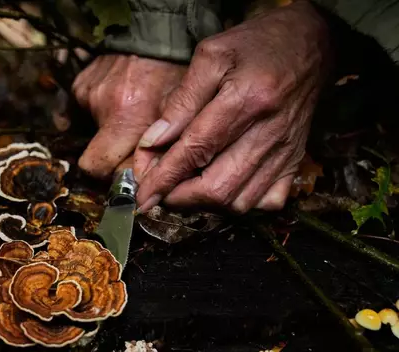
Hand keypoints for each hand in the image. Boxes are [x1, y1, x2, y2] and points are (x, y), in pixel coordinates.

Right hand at [73, 54, 185, 178]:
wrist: (159, 33)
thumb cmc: (174, 74)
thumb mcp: (179, 113)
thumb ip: (162, 150)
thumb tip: (146, 182)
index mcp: (129, 117)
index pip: (103, 170)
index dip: (118, 176)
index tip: (132, 173)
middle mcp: (104, 107)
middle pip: (92, 162)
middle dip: (110, 163)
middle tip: (132, 152)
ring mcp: (89, 94)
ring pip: (93, 136)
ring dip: (110, 133)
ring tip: (133, 114)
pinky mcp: (81, 85)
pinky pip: (87, 112)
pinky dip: (102, 112)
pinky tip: (121, 99)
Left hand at [135, 0, 331, 213]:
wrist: (312, 44)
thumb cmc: (257, 45)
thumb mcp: (211, 56)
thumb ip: (181, 101)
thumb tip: (153, 142)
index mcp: (246, 100)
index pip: (196, 151)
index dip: (164, 178)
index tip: (142, 196)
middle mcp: (269, 133)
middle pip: (217, 187)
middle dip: (179, 198)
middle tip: (159, 189)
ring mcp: (285, 152)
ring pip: (239, 202)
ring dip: (204, 204)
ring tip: (183, 187)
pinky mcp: (295, 162)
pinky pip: (266, 203)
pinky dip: (238, 203)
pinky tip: (221, 185)